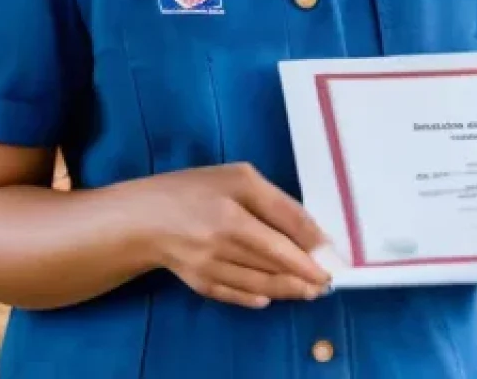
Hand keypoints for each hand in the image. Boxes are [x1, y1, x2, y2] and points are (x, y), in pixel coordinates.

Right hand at [139, 162, 333, 309]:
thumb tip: (311, 234)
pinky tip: (273, 298)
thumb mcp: (237, 178)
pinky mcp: (200, 284)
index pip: (282, 236)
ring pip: (260, 284)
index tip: (333, 258)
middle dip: (307, 275)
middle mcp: (221, 243)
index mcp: (231, 212)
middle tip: (328, 280)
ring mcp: (209, 267)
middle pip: (274, 264)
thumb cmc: (195, 188)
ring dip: (290, 289)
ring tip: (311, 290)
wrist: (143, 217)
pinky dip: (258, 298)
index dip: (312, 249)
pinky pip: (236, 295)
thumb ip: (275, 202)